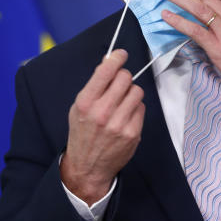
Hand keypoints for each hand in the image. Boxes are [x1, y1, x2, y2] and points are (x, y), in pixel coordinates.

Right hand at [60, 49, 144, 203]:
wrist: (88, 166)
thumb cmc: (83, 132)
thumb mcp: (79, 107)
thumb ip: (94, 85)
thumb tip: (109, 62)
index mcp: (86, 103)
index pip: (106, 71)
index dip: (116, 58)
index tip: (121, 54)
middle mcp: (102, 112)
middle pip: (125, 77)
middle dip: (123, 77)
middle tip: (119, 84)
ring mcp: (119, 124)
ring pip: (137, 91)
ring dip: (131, 92)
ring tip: (121, 102)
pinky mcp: (133, 133)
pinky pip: (141, 107)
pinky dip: (135, 108)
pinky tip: (125, 116)